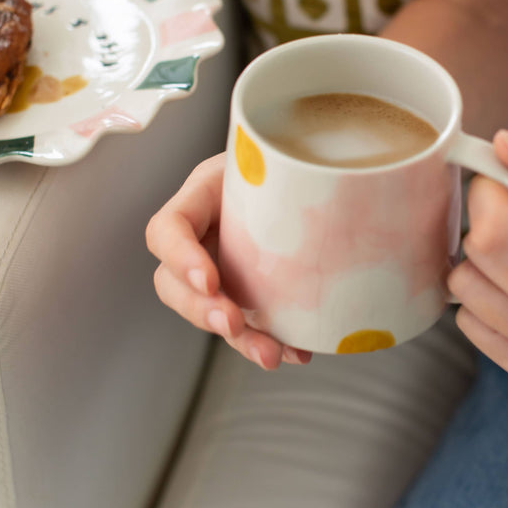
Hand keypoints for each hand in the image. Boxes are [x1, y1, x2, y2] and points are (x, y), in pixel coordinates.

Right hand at [146, 153, 311, 370]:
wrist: (313, 173)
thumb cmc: (296, 156)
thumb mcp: (286, 152)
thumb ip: (294, 165)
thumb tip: (340, 189)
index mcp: (202, 195)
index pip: (167, 228)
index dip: (180, 257)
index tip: (212, 280)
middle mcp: (201, 235)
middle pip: (172, 283)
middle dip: (200, 310)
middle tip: (233, 323)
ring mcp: (219, 267)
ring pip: (208, 312)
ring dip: (237, 338)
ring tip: (271, 355)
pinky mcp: (244, 291)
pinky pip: (246, 326)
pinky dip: (269, 341)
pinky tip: (296, 352)